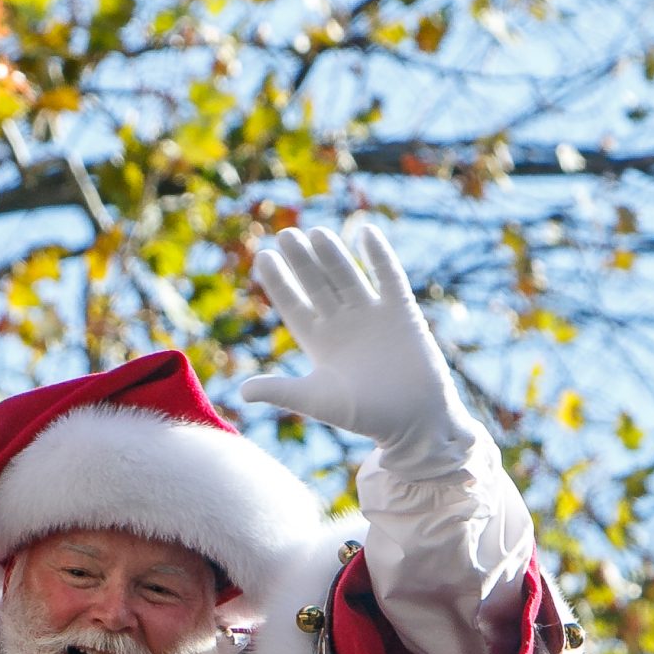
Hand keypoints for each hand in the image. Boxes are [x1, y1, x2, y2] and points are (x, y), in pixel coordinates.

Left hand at [240, 224, 477, 464]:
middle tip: (285, 234)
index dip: (278, 282)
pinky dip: (379, 256)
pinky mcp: (402, 312)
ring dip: (332, 254)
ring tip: (315, 231)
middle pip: (317, 284)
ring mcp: (371, 315)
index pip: (293, 304)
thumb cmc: (363, 415)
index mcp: (319, 342)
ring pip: (347, 276)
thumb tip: (241, 392)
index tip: (262, 257)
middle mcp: (342, 324)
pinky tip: (367, 232)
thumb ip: (279, 390)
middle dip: (301, 261)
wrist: (413, 421)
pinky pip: (389, 277)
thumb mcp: (315, 400)